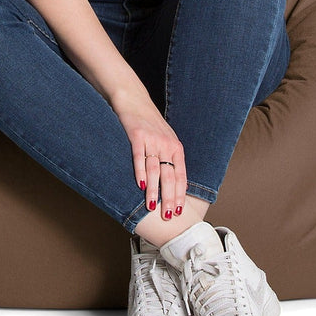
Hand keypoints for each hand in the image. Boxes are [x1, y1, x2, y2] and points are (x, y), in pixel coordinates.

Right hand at [115, 99, 187, 221]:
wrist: (134, 99)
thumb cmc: (149, 122)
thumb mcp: (165, 139)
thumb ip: (169, 158)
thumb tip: (171, 184)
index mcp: (176, 147)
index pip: (180, 175)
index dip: (180, 194)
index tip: (179, 211)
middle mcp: (166, 144)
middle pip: (170, 175)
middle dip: (169, 197)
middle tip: (168, 216)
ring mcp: (152, 139)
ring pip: (155, 169)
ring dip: (154, 190)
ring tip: (152, 207)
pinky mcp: (136, 135)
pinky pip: (139, 157)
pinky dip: (140, 172)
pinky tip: (140, 185)